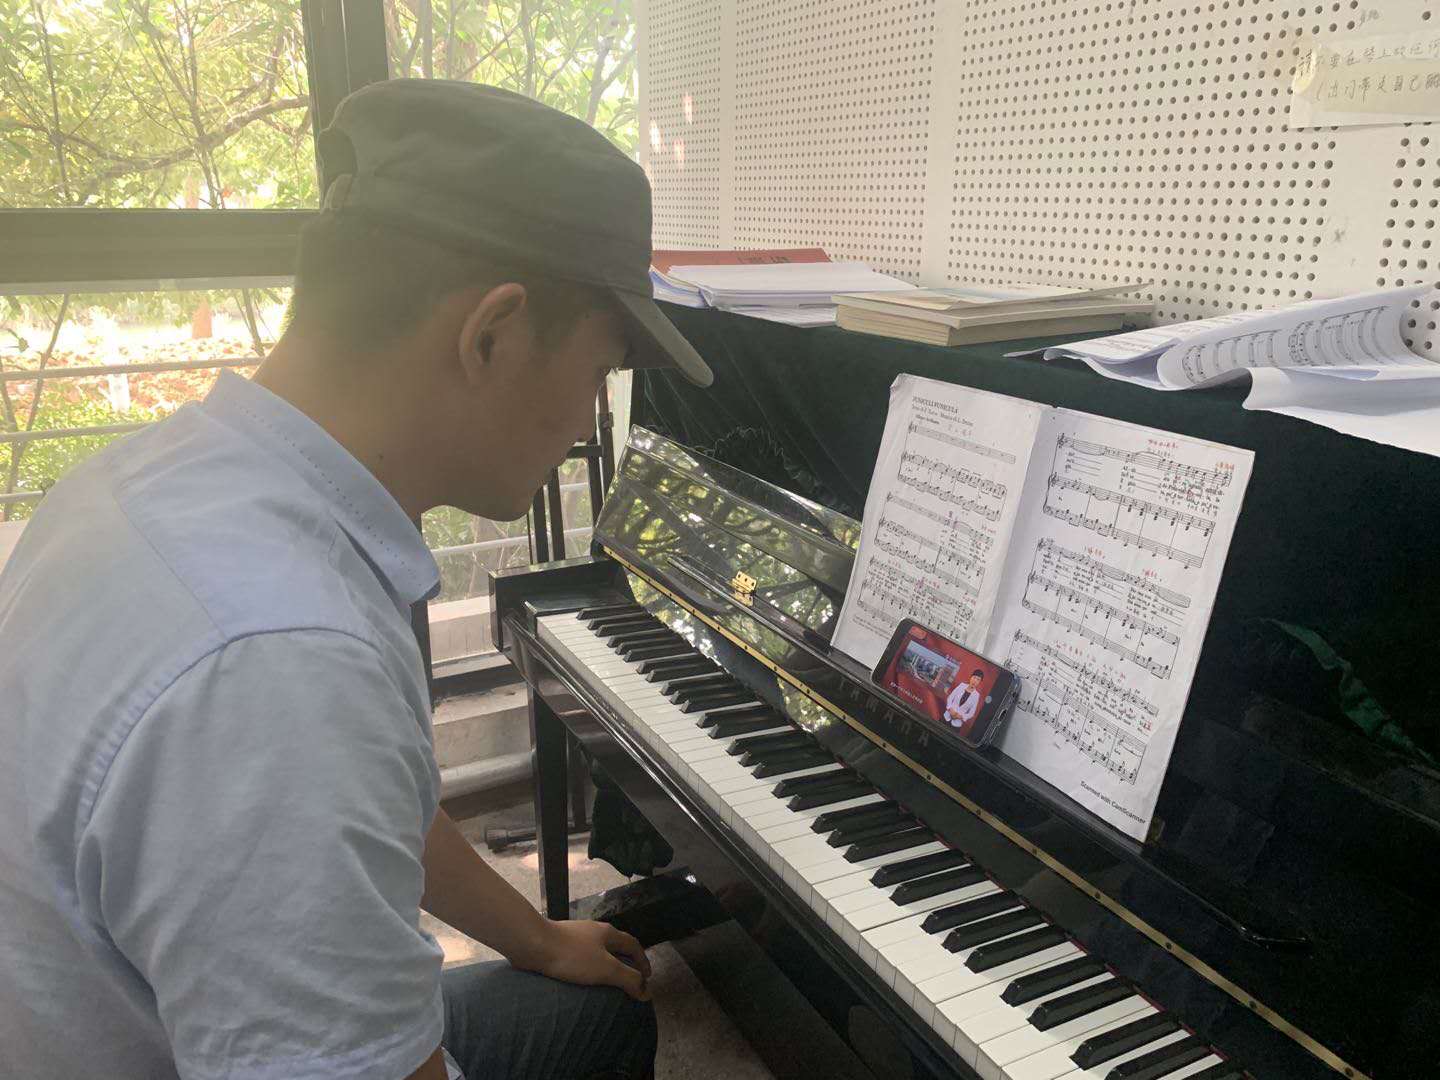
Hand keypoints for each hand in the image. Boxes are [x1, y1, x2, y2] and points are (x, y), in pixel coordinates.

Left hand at [524, 919, 652, 1000]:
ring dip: (605, 965)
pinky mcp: (559, 944)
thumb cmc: (571, 955)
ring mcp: (575, 936)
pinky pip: (580, 956)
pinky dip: (587, 967)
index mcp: (608, 933)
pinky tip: (580, 979)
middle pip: (615, 946)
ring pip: (596, 950)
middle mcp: (593, 931)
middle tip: (628, 980)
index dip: (642, 960)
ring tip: (605, 982)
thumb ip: (629, 979)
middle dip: (624, 962)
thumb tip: (646, 991)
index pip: (633, 944)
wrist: (533, 943)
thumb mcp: (606, 969)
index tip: (647, 976)